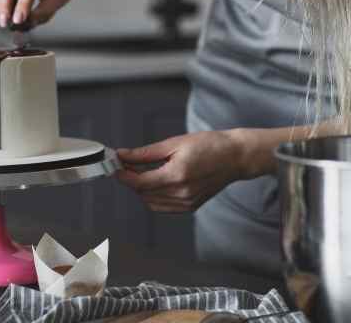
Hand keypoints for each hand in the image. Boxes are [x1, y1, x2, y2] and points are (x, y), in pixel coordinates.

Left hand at [115, 131, 244, 212]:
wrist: (235, 157)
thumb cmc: (210, 145)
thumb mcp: (175, 143)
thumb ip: (146, 153)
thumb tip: (125, 155)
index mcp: (177, 175)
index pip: (139, 183)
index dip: (123, 175)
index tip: (116, 166)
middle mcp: (181, 193)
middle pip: (143, 193)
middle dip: (131, 179)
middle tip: (127, 164)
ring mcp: (186, 203)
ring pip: (151, 202)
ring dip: (142, 189)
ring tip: (142, 171)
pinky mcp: (190, 207)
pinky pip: (163, 206)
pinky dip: (154, 196)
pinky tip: (156, 181)